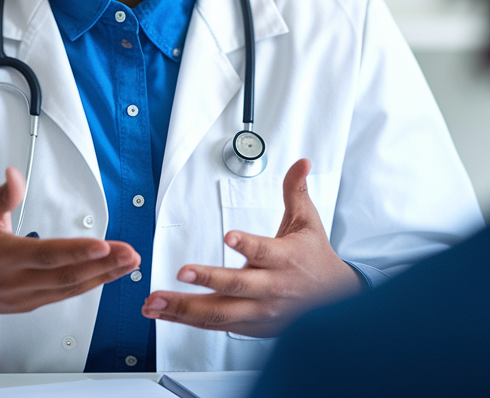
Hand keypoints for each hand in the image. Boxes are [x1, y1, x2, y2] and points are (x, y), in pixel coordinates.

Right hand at [0, 167, 139, 328]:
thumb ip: (0, 196)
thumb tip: (15, 176)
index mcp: (2, 257)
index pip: (46, 255)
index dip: (77, 252)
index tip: (104, 245)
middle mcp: (15, 281)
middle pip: (66, 276)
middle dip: (103, 265)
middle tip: (129, 253)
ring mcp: (23, 297)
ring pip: (69, 289)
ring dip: (103, 276)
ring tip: (128, 263)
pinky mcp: (28, 304)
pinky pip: (63, 295)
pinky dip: (87, 285)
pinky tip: (105, 275)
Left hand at [141, 159, 361, 338]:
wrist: (336, 301)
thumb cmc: (315, 260)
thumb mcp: (308, 223)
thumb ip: (296, 192)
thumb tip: (301, 163)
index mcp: (284, 259)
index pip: (264, 250)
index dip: (247, 244)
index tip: (229, 236)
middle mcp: (271, 288)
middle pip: (236, 286)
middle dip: (206, 280)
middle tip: (180, 273)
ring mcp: (261, 312)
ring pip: (220, 313)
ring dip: (184, 309)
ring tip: (154, 302)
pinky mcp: (252, 327)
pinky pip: (216, 325)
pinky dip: (188, 321)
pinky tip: (165, 314)